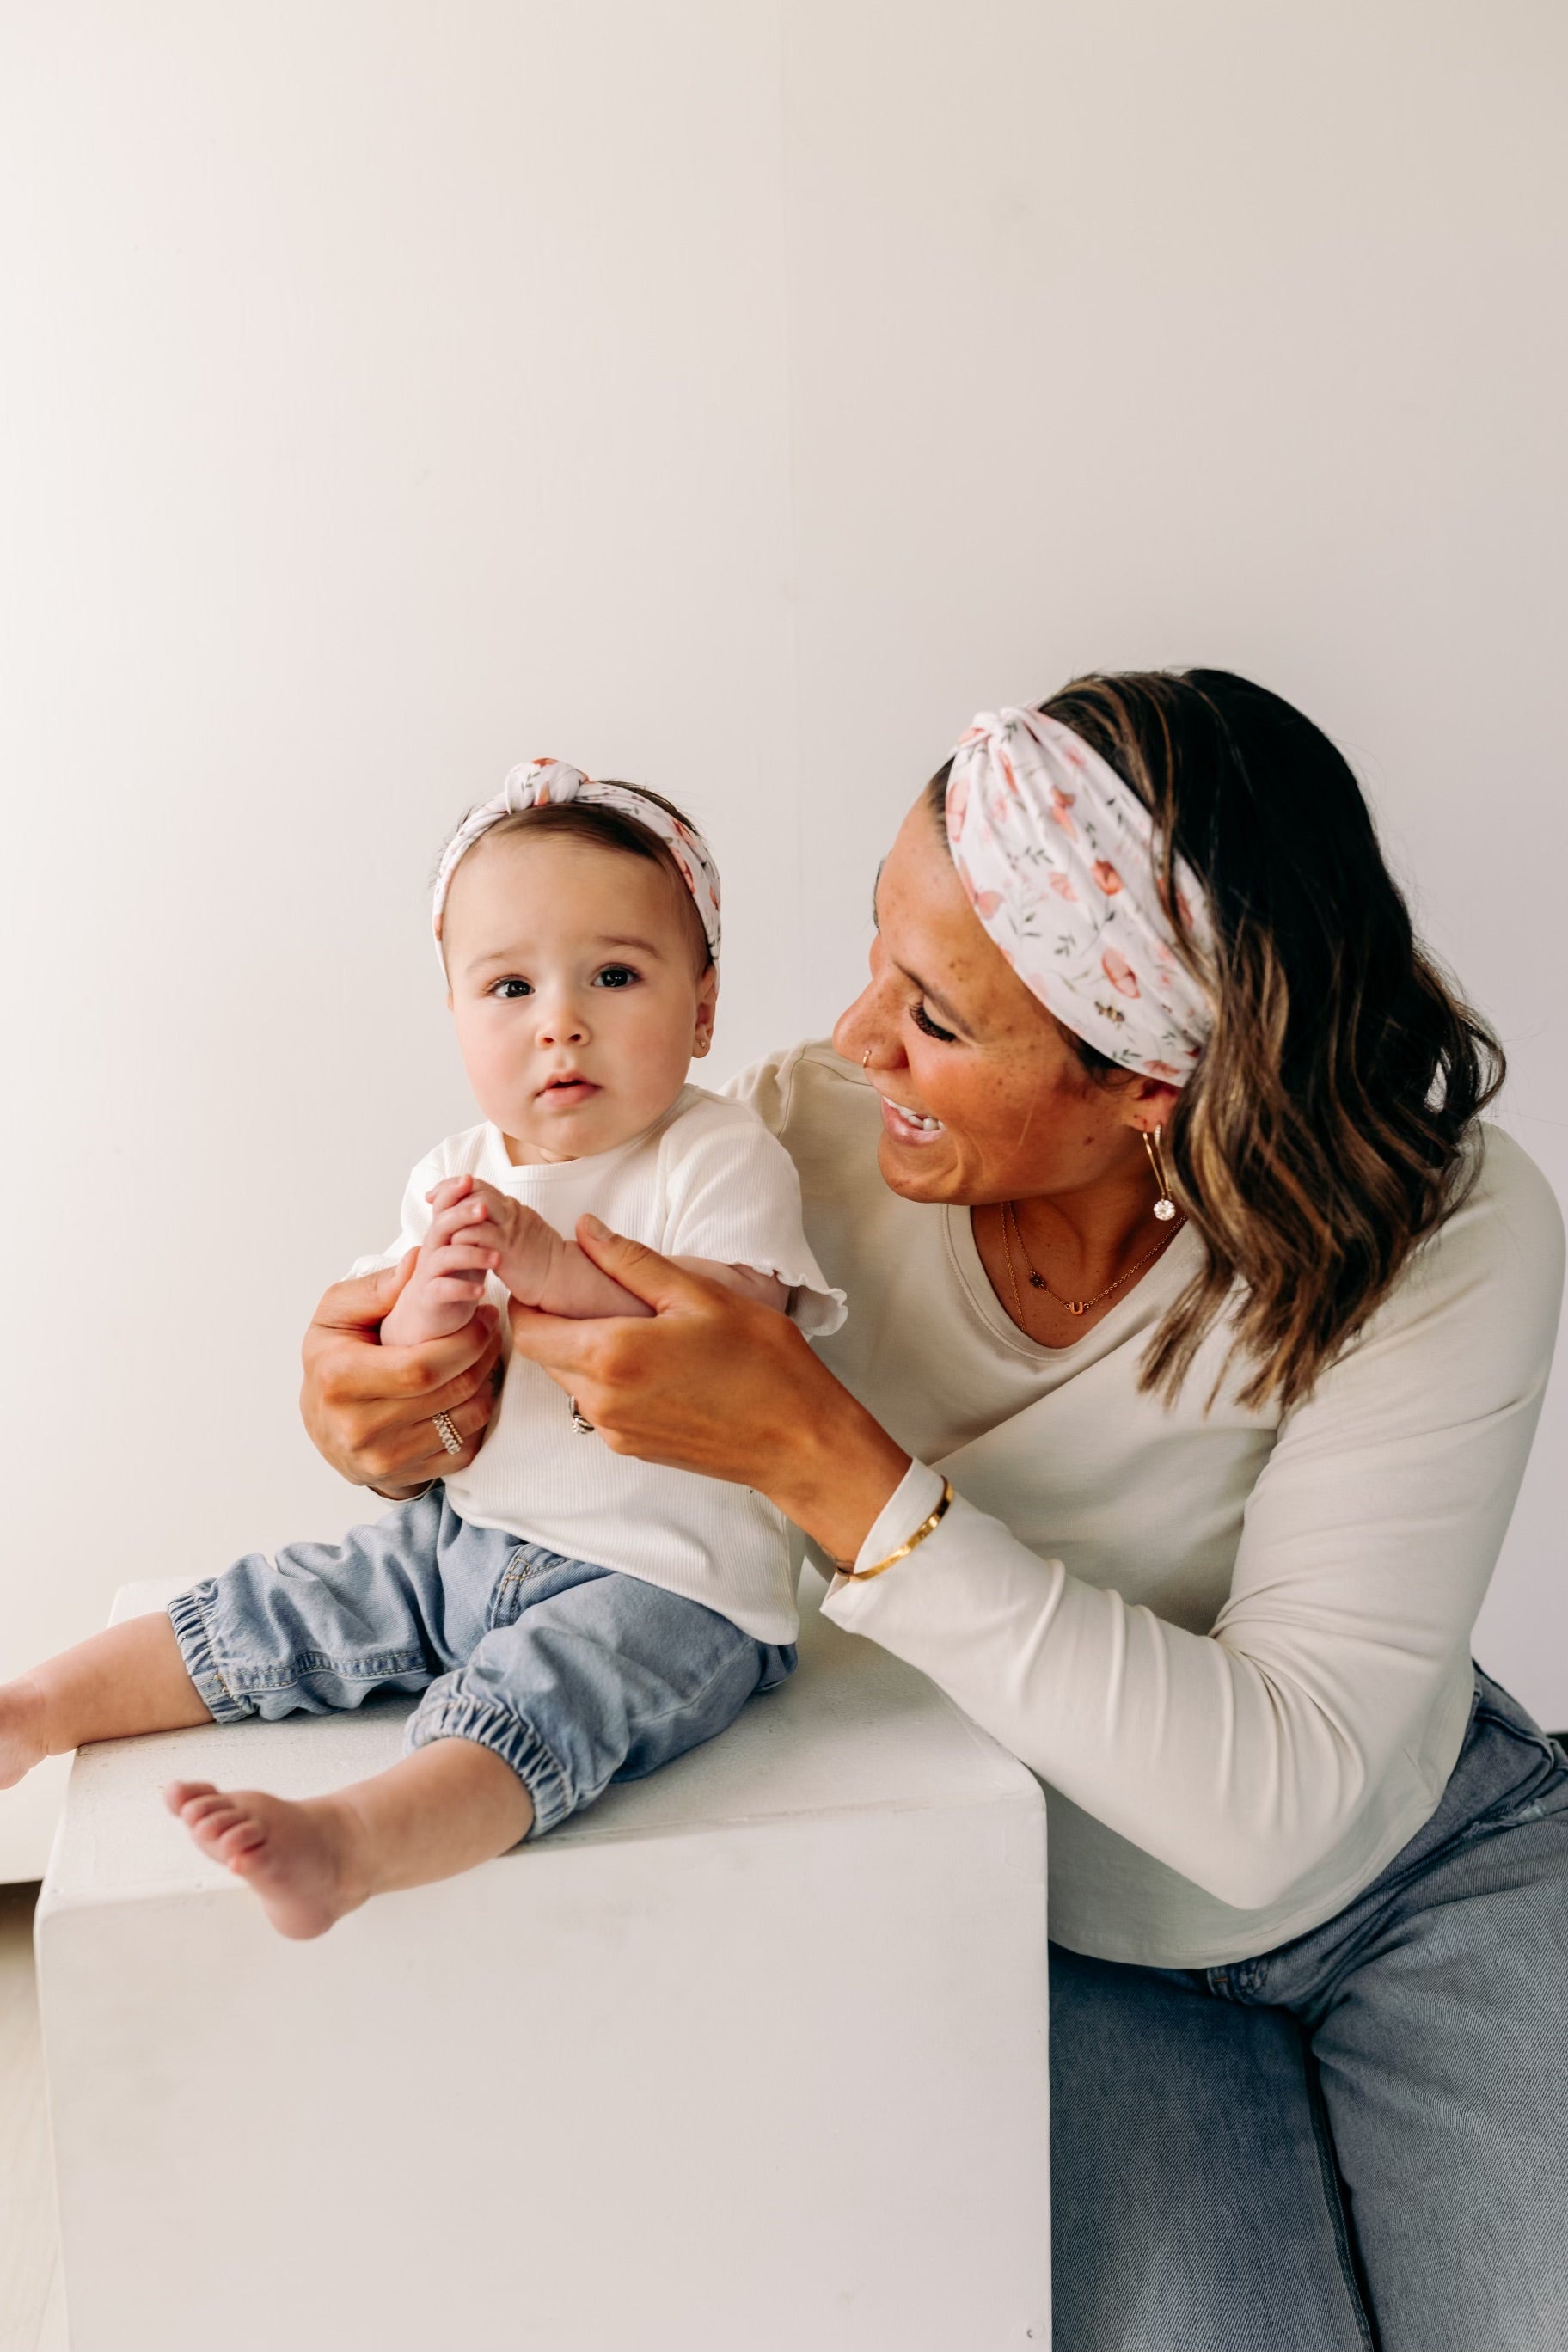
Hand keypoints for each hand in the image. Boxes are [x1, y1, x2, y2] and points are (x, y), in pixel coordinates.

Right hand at [300, 1255, 504, 1493]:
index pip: (421, 1367)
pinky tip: (469, 1390)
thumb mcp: (337, 1315)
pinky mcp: (408, 1476)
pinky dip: (477, 1415)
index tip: (482, 1316)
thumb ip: (376, 1287)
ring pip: (464, 1420)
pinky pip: (465, 1446)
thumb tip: (418, 1262)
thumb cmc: (332, 1361)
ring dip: (486, 1384)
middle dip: (482, 1356)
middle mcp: (359, 1428)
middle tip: (491, 1329)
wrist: (323, 1425)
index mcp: (339, 1381)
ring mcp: (384, 1459)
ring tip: (483, 1355)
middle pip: (448, 1392)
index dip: (464, 1341)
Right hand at [381, 1188, 505, 1346]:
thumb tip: (491, 1196)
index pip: (443, 1207)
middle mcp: (432, 1251)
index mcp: (442, 1236)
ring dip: (472, 1254)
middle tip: (484, 1209)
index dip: (452, 1192)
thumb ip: (472, 1226)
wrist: (429, 1315)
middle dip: (462, 1214)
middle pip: (441, 1225)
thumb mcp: (464, 1248)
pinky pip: (444, 1290)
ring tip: (497, 1258)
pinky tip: (482, 1291)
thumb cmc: (452, 1278)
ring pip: (445, 1257)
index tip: (469, 1179)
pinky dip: (463, 1289)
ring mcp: (430, 1274)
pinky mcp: (431, 1297)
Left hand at [425, 1174, 557, 1306]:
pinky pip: (480, 1235)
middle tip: (432, 1202)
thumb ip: (501, 1221)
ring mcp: (511, 1230)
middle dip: (450, 1194)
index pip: (480, 1185)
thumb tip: (479, 1214)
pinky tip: (451, 1243)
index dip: (455, 1185)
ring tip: (438, 1222)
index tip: (436, 1193)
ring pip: (478, 1207)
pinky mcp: (508, 1250)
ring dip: (455, 1213)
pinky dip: (462, 1235)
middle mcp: (512, 1213)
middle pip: (477, 1190)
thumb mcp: (520, 1232)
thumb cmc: (539, 1260)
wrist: (561, 1278)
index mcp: (513, 1208)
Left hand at [505, 1215, 909, 1561]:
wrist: (800, 1440)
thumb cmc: (762, 1362)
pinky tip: (648, 1359)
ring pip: (569, 1382)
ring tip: (624, 1322)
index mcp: (611, 1355)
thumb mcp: (700, 1295)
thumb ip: (632, 1263)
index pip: (529, 1329)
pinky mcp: (633, 1448)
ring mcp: (615, 1431)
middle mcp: (601, 1401)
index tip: (543, 1277)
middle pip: (544, 1357)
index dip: (526, 1300)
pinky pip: (597, 1406)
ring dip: (580, 1351)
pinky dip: (605, 1378)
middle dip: (553, 1322)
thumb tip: (585, 1230)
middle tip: (586, 1291)